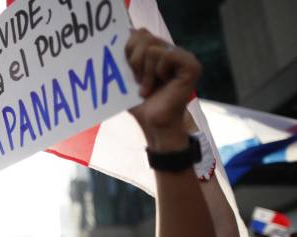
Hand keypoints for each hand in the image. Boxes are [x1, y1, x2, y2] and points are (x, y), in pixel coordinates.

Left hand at [125, 29, 201, 150]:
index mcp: (158, 51)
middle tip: (138, 82)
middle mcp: (172, 50)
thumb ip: (127, 54)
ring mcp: (183, 57)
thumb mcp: (127, 76)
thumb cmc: (140, 103)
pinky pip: (165, 55)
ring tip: (149, 87)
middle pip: (143, 36)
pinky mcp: (191, 65)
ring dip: (144, 72)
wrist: (151, 123)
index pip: (139, 33)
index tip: (130, 73)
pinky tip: (163, 83)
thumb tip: (126, 31)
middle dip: (134, 62)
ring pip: (151, 48)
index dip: (128, 50)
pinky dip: (157, 72)